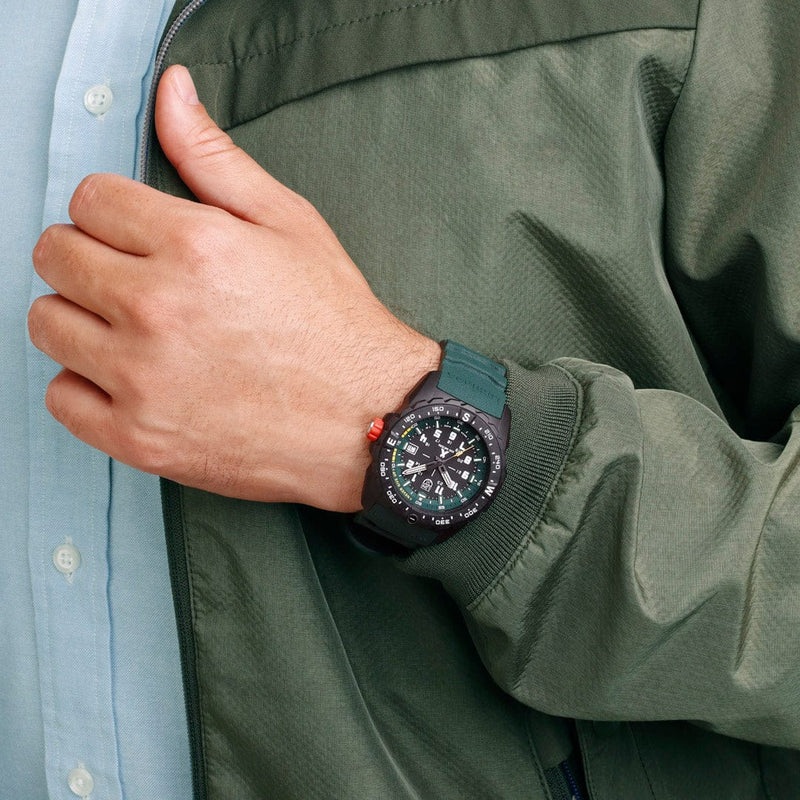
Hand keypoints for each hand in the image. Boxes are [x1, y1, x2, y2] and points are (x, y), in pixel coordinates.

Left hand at [28, 65, 440, 511]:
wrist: (367, 418)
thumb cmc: (335, 325)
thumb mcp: (289, 224)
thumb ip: (216, 157)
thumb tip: (172, 93)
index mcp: (195, 245)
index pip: (89, 199)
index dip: (114, 212)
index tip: (137, 234)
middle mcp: (158, 309)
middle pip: (56, 256)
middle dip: (90, 256)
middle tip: (136, 278)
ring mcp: (143, 380)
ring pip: (48, 324)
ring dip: (81, 318)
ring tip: (132, 329)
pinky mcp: (139, 438)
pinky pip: (61, 398)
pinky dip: (86, 385)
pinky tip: (129, 378)